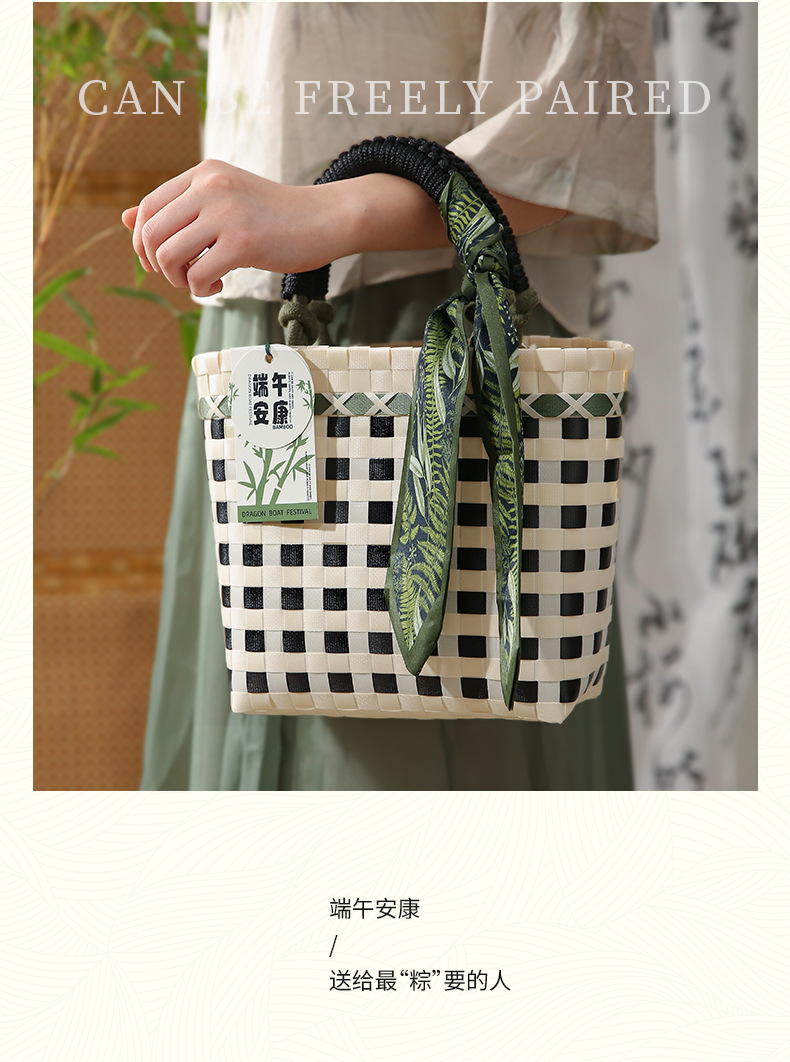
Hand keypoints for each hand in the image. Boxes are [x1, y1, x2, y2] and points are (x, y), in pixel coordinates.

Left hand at [121, 159, 360, 296]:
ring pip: (169, 255)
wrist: (324, 218)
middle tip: (181, 275)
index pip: (148, 207)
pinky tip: (220, 284)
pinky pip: (198, 275)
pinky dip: (201, 289)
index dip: (142, 241)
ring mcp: (227, 213)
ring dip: (178, 279)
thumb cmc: (273, 216)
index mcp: (204, 173)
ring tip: (199, 281)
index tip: (158, 260)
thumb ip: (177, 208)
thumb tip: (124, 219)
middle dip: (157, 264)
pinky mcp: (244, 242)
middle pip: (152, 233)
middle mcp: (211, 186)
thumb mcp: (222, 202)